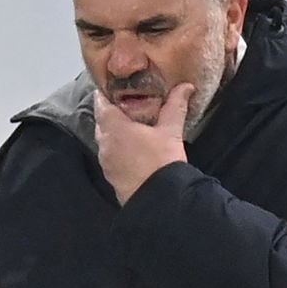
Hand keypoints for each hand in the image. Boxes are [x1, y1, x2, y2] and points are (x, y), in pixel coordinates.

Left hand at [94, 83, 194, 204]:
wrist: (158, 201)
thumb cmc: (161, 163)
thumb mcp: (171, 131)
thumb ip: (175, 106)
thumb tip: (185, 86)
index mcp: (114, 127)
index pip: (101, 102)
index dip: (106, 93)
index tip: (115, 88)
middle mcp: (105, 143)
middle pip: (102, 121)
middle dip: (112, 112)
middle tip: (128, 105)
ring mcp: (106, 161)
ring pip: (106, 139)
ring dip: (115, 132)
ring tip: (132, 126)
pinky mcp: (111, 176)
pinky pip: (110, 155)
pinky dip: (118, 148)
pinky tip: (134, 149)